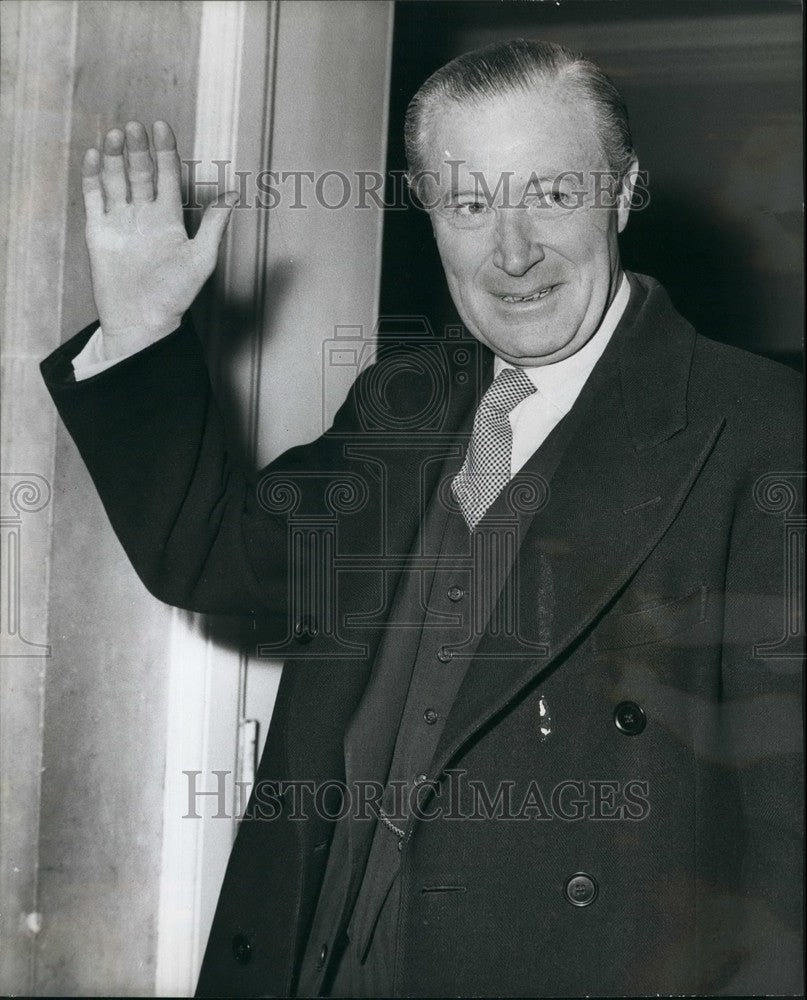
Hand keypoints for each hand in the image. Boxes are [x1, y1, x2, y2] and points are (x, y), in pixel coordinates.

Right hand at [82, 120, 234, 360]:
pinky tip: (96, 156)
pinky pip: (94, 198)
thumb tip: (234, 194)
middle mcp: (144, 215)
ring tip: (117, 134)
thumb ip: (214, 225)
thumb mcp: (201, 258)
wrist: (142, 319)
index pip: (168, 176)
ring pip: (116, 180)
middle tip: (137, 126)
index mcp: (169, 218)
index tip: (163, 128)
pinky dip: (93, 177)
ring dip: (116, 157)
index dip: (165, 152)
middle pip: (139, 173)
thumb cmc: (175, 294)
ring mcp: (120, 221)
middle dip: (138, 149)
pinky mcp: (98, 232)